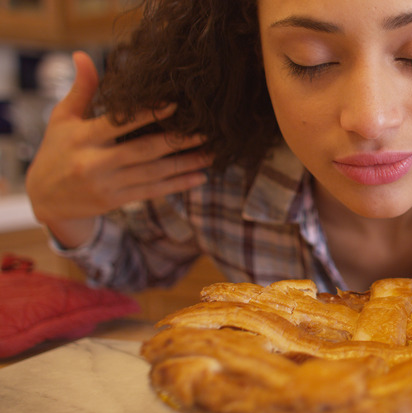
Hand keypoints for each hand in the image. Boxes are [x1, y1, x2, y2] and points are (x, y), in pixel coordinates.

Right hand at [25, 51, 211, 247]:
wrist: (44, 198)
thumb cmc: (56, 151)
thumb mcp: (63, 119)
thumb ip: (81, 90)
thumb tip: (83, 56)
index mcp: (83, 137)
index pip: (119, 123)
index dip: (147, 114)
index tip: (175, 105)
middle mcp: (95, 162)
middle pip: (144, 150)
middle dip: (178, 142)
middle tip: (206, 132)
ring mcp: (107, 184)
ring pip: (154, 173)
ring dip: (186, 164)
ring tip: (211, 154)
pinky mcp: (116, 200)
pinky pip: (153, 191)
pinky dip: (177, 184)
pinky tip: (199, 177)